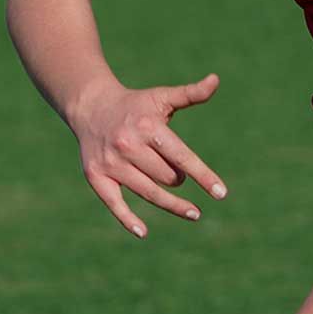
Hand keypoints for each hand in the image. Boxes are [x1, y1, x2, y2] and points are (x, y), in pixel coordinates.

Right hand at [68, 73, 226, 238]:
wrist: (91, 107)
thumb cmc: (135, 106)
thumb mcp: (162, 97)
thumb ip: (190, 94)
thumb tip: (215, 81)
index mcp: (148, 127)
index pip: (181, 156)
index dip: (203, 176)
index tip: (221, 193)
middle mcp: (128, 146)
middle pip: (166, 177)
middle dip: (178, 179)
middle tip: (179, 175)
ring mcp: (111, 163)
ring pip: (149, 192)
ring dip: (171, 203)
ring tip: (191, 210)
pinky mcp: (96, 177)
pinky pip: (115, 204)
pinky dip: (128, 220)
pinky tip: (144, 232)